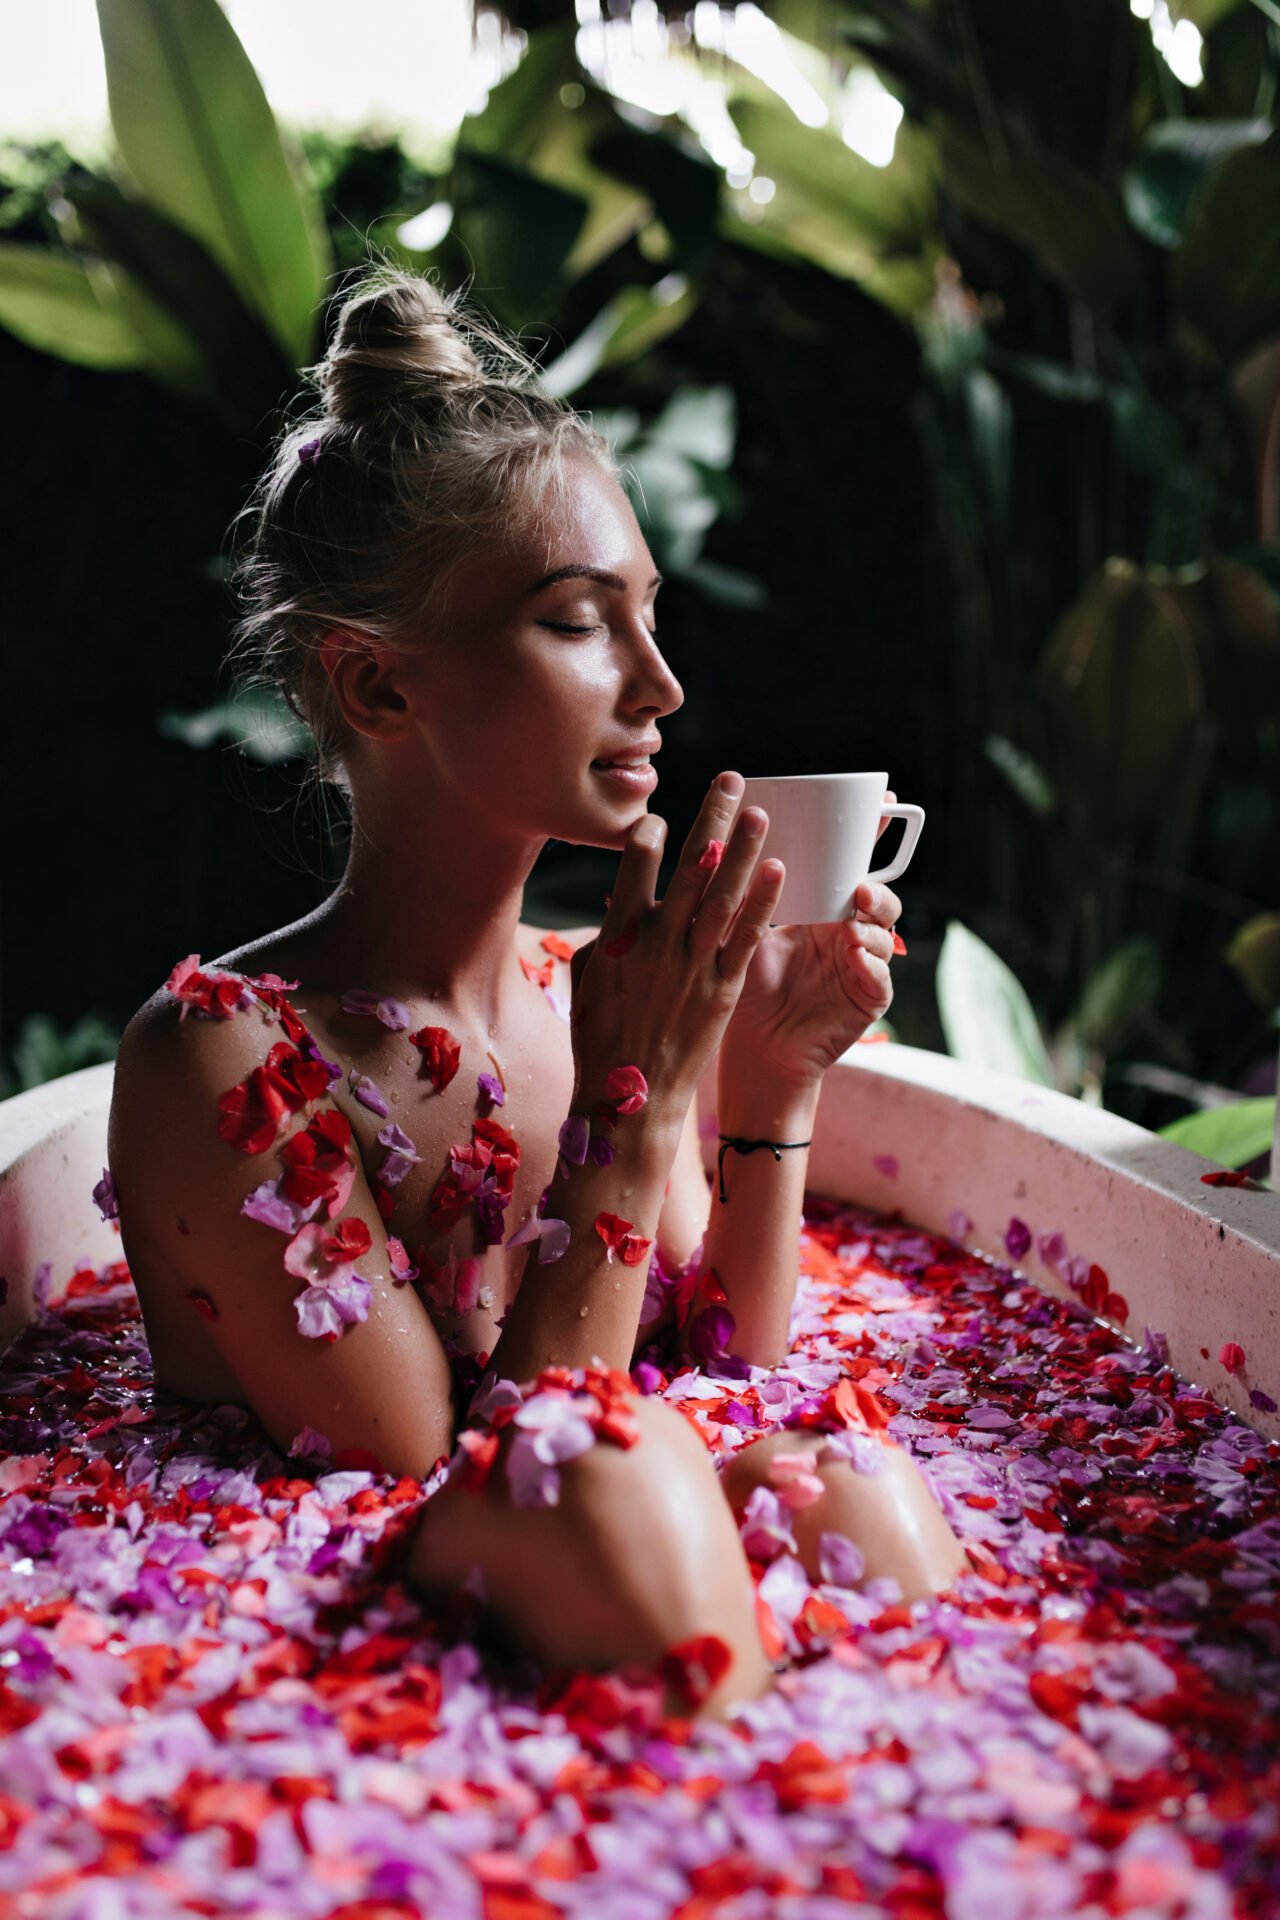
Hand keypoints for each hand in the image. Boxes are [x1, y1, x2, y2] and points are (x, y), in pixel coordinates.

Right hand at [568, 773, 783, 1128]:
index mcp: (618, 934)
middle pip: (689, 865)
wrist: (627, 1100)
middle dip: (712, 819)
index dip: (651, 832)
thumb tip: (621, 900)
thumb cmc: (601, 1038)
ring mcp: (691, 964)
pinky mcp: (722, 990)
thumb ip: (607, 933)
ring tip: (761, 810)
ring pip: (722, 893)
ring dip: (744, 847)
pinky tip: (779, 868)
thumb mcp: (587, 978)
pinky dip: (763, 900)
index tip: (663, 819)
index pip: (636, 862)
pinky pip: (746, 936)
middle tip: (732, 780)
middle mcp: (656, 941)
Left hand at [719, 793, 902, 1090]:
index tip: (883, 802)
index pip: (851, 865)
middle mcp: (847, 932)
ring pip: (887, 931)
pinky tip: (854, 952)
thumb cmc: (744, 986)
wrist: (752, 1046)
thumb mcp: (742, 930)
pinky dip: (873, 962)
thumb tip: (718, 837)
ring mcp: (862, 964)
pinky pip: (881, 977)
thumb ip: (743, 892)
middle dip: (879, 878)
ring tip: (855, 910)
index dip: (871, 835)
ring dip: (876, 918)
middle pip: (879, 893)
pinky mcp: (867, 998)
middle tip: (860, 877)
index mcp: (822, 909)